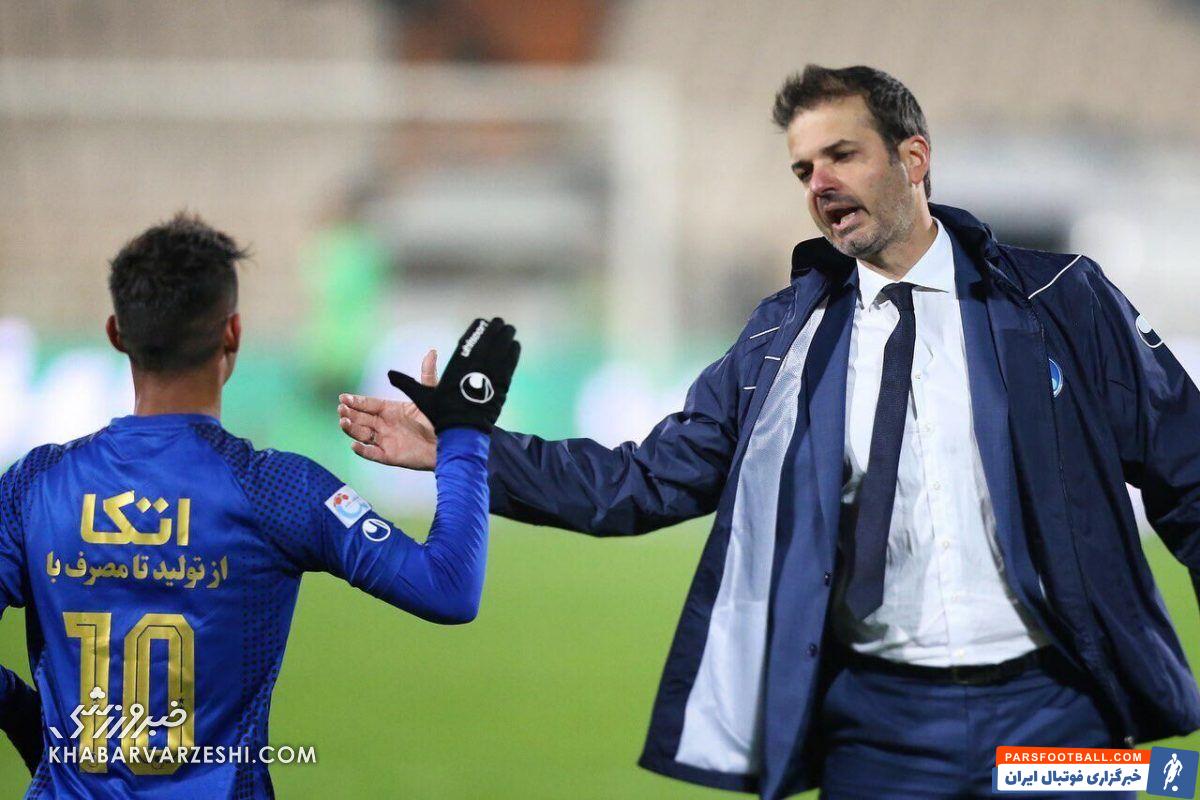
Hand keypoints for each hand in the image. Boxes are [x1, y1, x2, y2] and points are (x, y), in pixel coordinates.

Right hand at [339, 350, 437, 469]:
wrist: (452, 442)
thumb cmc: (442, 419)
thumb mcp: (431, 395)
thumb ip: (427, 375)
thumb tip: (432, 352)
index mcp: (391, 409)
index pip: (369, 404)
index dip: (356, 401)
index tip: (343, 397)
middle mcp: (386, 424)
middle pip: (361, 418)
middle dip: (349, 413)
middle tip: (342, 408)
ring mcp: (387, 440)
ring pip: (362, 434)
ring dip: (351, 429)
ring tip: (344, 422)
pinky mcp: (390, 456)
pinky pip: (372, 454)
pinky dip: (362, 451)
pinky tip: (355, 445)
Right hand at [388, 317, 519, 433]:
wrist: (463, 433)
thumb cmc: (442, 416)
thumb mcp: (423, 398)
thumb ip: (409, 383)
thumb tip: (389, 373)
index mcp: (455, 369)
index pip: (467, 343)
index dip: (475, 330)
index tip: (482, 321)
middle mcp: (473, 370)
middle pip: (487, 343)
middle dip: (494, 330)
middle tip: (500, 322)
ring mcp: (488, 377)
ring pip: (500, 352)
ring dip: (505, 338)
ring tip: (509, 329)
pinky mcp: (500, 387)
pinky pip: (508, 366)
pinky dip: (512, 354)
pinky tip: (515, 345)